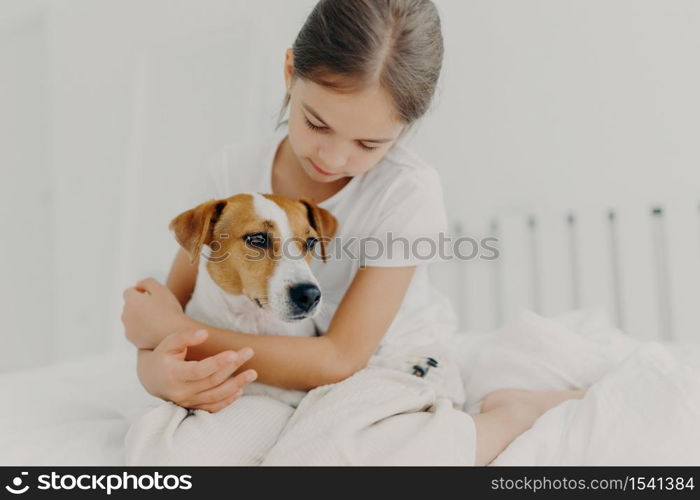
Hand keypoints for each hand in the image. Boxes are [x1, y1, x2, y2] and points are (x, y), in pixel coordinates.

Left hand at [122, 277, 189, 348]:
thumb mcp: (161, 289)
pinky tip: (153, 329)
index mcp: (131, 300)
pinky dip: (140, 329)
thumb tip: (138, 284)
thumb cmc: (170, 310)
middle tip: (156, 308)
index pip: (129, 291)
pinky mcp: (132, 338)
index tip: (151, 295)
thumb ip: (147, 282)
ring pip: (130, 318)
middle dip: (139, 305)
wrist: (175, 333)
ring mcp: (128, 328)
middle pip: (129, 305)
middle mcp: (125, 314)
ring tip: (156, 319)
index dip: (140, 291)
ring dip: (139, 316)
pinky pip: (133, 330)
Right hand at [137, 329, 257, 412]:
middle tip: (249, 352)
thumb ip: (185, 337)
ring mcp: (188, 401)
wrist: (152, 378)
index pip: (199, 371)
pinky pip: (213, 407)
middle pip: (212, 381)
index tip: (234, 353)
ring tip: (253, 373)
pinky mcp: (193, 407)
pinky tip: (241, 389)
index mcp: (173, 374)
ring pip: (216, 396)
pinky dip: (228, 400)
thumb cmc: (164, 355)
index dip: (217, 363)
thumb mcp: (169, 343)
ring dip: (236, 385)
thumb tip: (204, 333)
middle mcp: (181, 392)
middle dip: (233, 367)